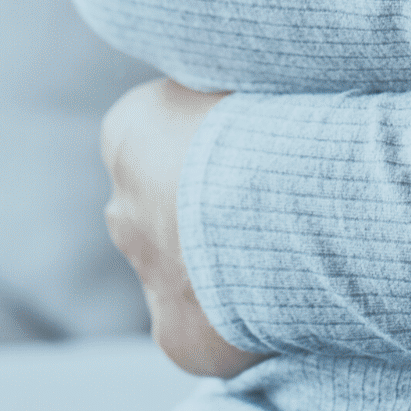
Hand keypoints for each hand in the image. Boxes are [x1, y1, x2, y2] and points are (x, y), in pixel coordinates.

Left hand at [101, 77, 257, 378]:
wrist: (283, 199)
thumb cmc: (274, 119)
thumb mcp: (241, 76)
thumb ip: (227, 94)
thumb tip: (251, 78)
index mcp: (128, 136)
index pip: (162, 143)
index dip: (217, 151)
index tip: (264, 153)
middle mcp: (122, 208)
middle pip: (164, 213)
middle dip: (208, 217)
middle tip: (279, 211)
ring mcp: (146, 275)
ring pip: (182, 276)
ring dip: (222, 271)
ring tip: (289, 258)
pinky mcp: (175, 335)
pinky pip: (205, 333)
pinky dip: (239, 327)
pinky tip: (286, 307)